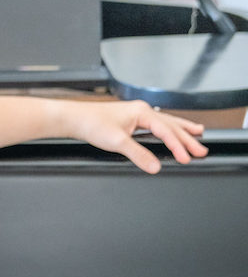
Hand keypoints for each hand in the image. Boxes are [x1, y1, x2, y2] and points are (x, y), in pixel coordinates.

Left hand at [67, 99, 207, 173]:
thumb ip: (138, 154)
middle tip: (202, 150)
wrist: (74, 118)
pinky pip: (156, 123)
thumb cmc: (92, 124)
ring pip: (165, 121)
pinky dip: (167, 128)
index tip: (187, 158)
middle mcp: (141, 110)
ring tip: (198, 132)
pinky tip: (170, 130)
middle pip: (171, 125)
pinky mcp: (130, 118)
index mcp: (142, 112)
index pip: (166, 131)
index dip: (178, 146)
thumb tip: (155, 166)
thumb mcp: (117, 142)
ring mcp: (136, 113)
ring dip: (181, 129)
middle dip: (187, 138)